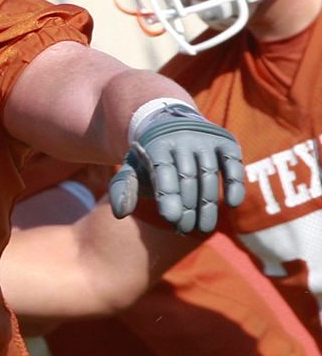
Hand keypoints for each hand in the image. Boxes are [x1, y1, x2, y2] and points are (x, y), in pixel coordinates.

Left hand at [108, 104, 244, 233]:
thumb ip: (123, 189)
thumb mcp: (133, 169)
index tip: (170, 218)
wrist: (171, 126)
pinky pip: (232, 164)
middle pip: (186, 177)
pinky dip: (234, 183)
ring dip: (207, 204)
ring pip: (208, 174)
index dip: (168, 194)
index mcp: (156, 144)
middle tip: (184, 229)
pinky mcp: (226, 142)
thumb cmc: (150, 158)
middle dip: (186, 206)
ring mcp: (205, 139)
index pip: (163, 171)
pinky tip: (232, 204)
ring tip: (202, 229)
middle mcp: (182, 138)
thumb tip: (120, 213)